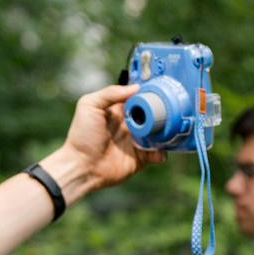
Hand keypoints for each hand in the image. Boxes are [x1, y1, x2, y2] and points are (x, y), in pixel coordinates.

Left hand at [47, 83, 166, 195]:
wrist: (82, 167)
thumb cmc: (81, 137)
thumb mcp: (89, 106)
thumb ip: (109, 93)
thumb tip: (136, 87)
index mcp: (120, 110)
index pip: (140, 98)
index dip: (151, 93)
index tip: (164, 88)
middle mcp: (131, 124)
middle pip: (155, 115)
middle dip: (164, 112)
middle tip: (172, 111)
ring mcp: (137, 141)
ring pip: (160, 133)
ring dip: (166, 132)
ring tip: (169, 131)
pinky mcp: (141, 158)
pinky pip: (159, 153)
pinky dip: (163, 152)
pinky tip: (159, 151)